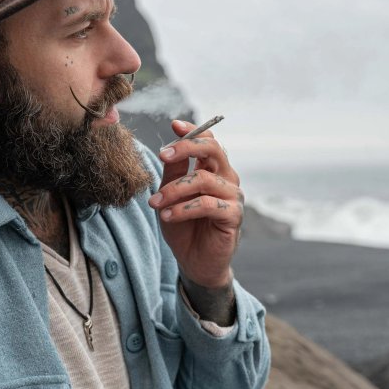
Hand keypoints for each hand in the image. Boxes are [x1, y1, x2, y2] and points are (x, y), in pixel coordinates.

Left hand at [148, 119, 242, 288]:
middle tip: (163, 155)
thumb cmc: (183, 227)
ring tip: (155, 203)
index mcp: (212, 170)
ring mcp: (232, 197)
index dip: (193, 131)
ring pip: (203, 179)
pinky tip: (167, 216)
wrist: (194, 263)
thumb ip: (172, 175)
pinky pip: (207, 204)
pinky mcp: (233, 216)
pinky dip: (182, 209)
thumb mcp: (171, 197)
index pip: (208, 141)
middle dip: (186, 147)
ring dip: (173, 190)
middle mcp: (226, 179)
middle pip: (213, 150)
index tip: (174, 125)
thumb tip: (168, 150)